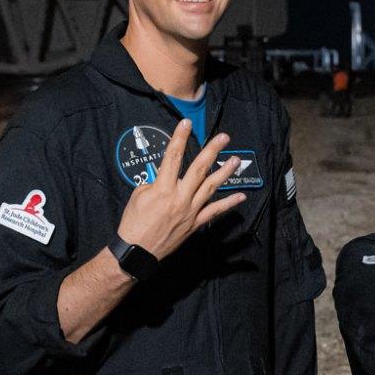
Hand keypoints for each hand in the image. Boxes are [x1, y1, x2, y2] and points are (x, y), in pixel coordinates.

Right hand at [115, 120, 246, 259]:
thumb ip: (154, 183)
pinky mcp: (195, 224)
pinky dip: (228, 204)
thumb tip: (164, 178)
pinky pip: (214, 212)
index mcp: (162, 188)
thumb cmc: (133, 223)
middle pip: (199, 169)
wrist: (136, 251)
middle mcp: (179, 198)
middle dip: (212, 151)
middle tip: (224, 137)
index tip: (187, 123)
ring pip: (211, 187)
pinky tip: (240, 196)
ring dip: (225, 172)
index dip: (180, 138)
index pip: (172, 157)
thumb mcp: (138, 195)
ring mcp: (190, 211)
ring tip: (235, 160)